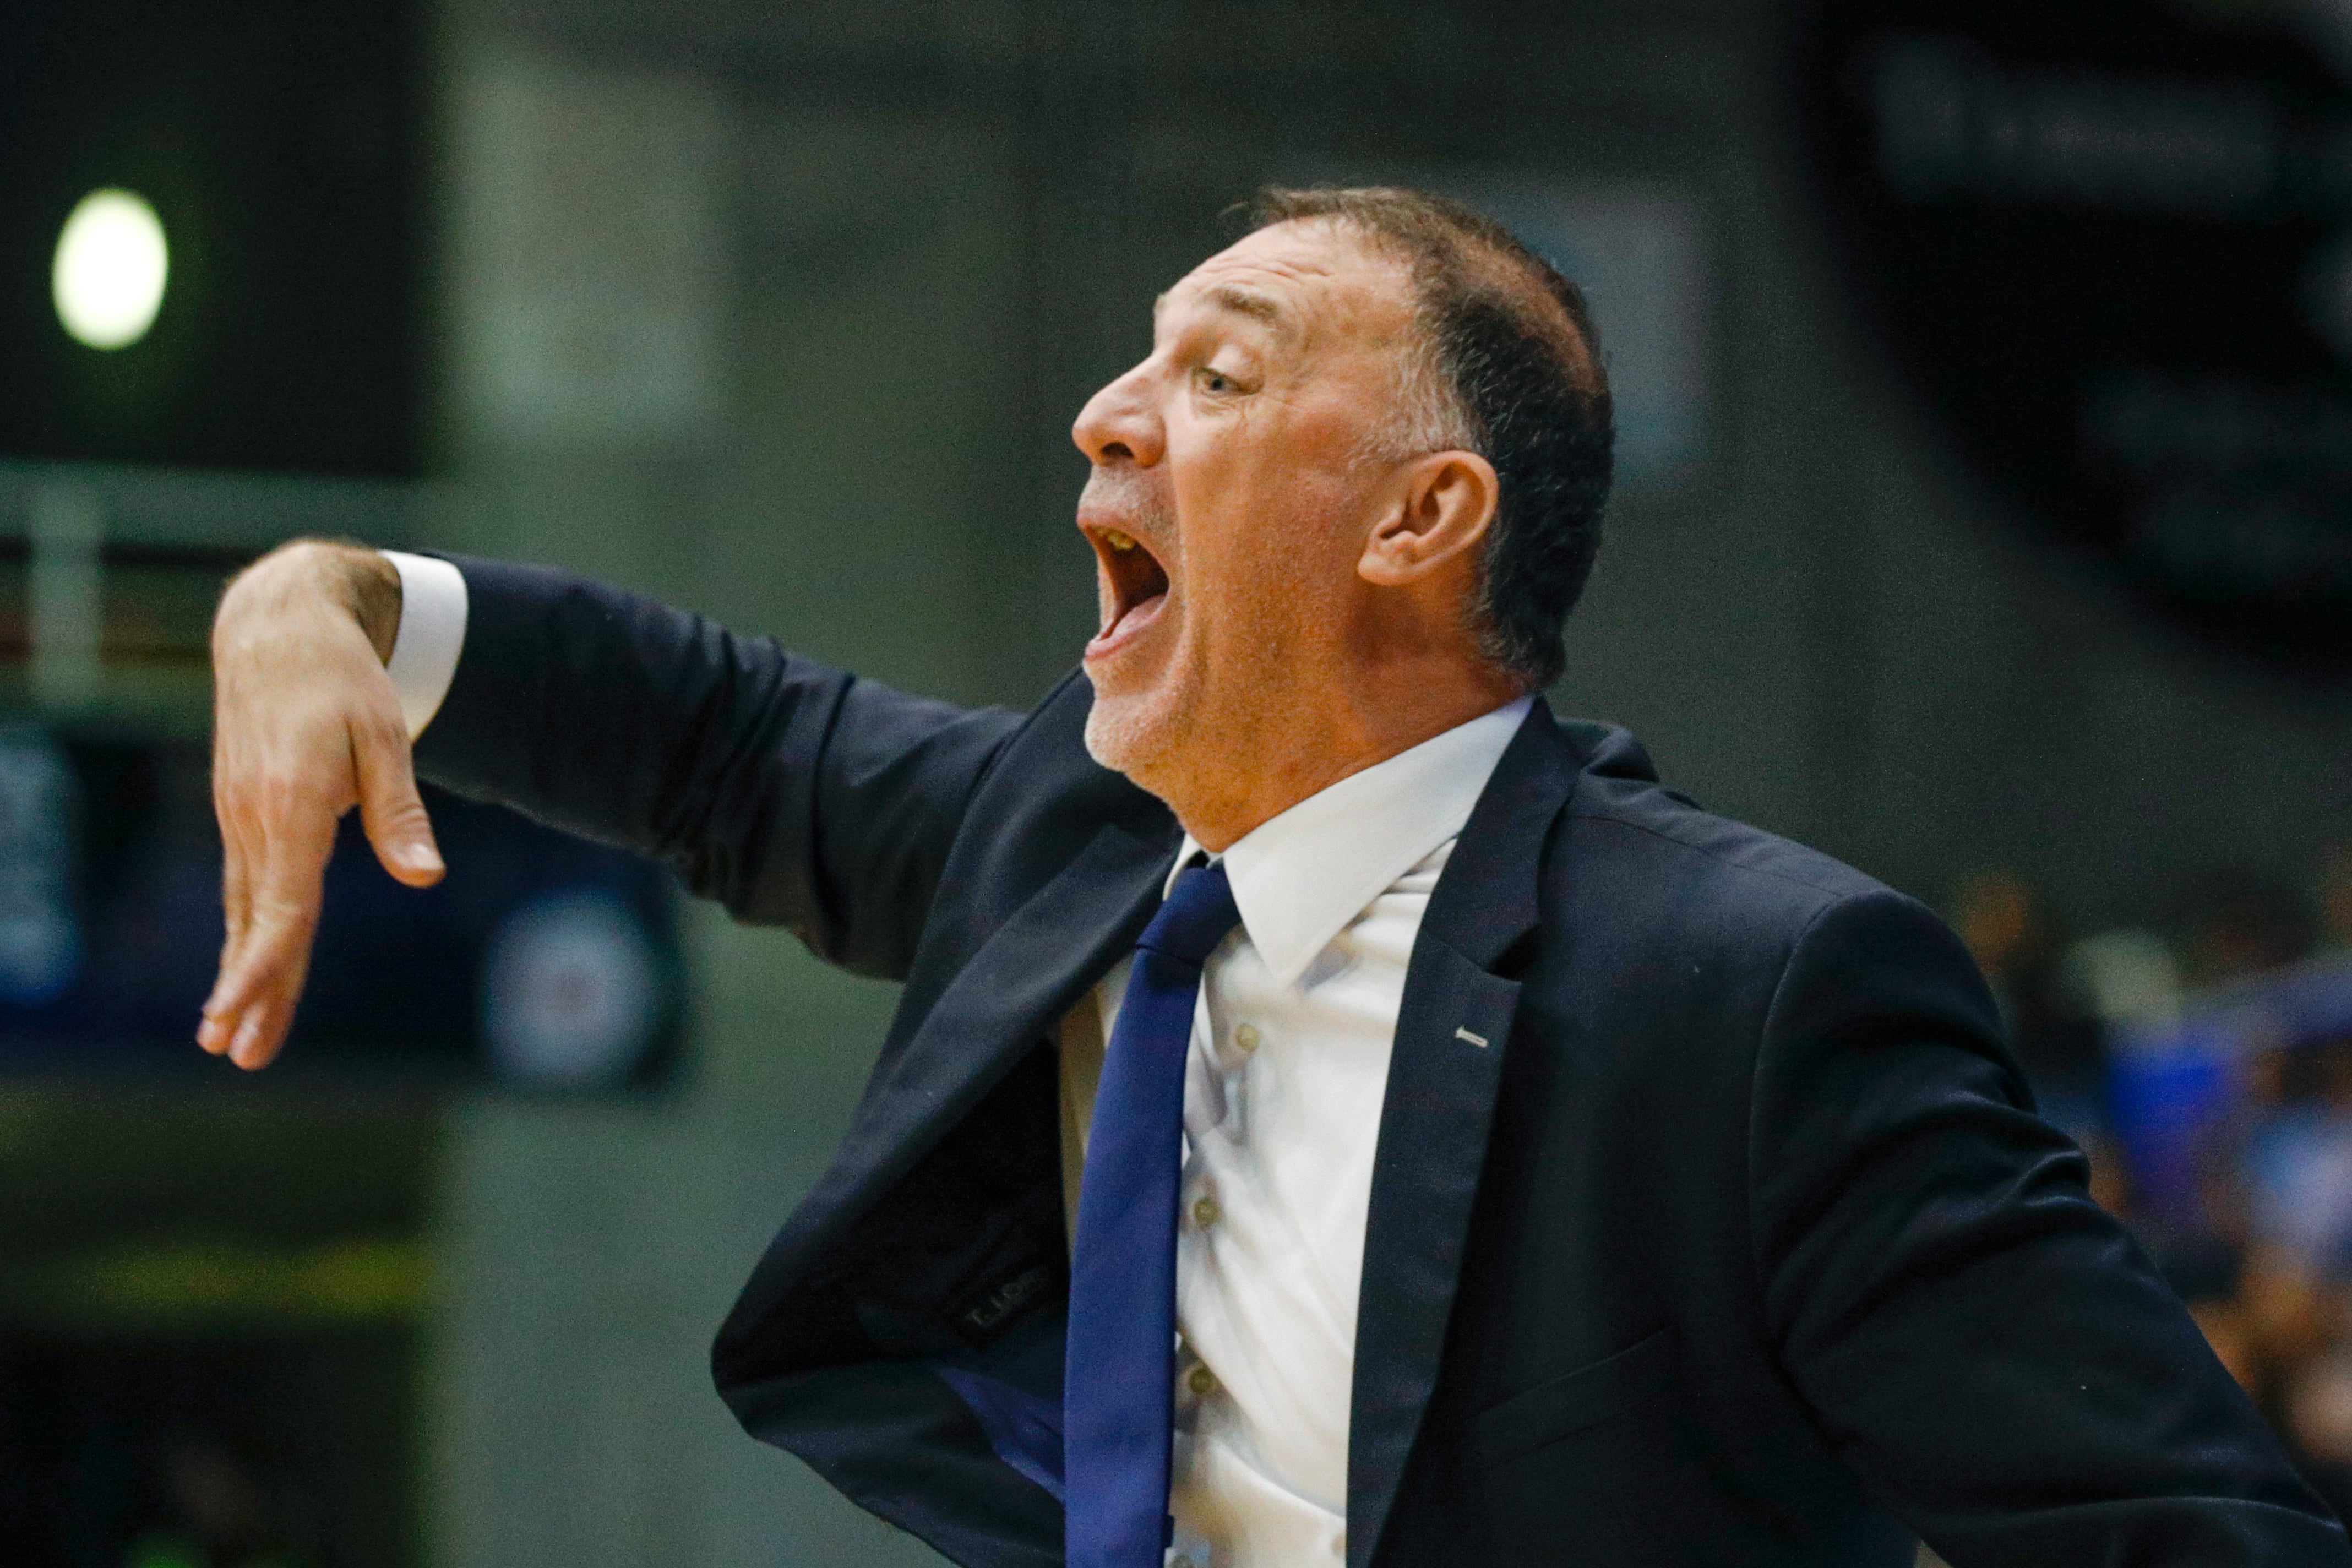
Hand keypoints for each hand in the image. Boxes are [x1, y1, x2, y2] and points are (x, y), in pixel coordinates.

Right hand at [200, 540, 444, 1068]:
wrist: (278, 627)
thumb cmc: (344, 679)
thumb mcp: (385, 736)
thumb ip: (400, 812)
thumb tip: (426, 878)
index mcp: (291, 802)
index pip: (280, 900)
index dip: (265, 960)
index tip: (245, 1005)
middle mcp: (255, 816)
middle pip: (258, 919)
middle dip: (247, 990)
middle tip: (235, 1052)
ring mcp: (241, 816)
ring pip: (245, 909)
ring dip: (241, 973)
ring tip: (230, 1038)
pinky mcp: (243, 813)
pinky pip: (245, 886)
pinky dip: (242, 933)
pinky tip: (242, 971)